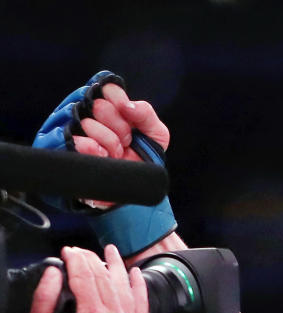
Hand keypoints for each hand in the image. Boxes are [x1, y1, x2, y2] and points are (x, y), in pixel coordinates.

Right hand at [27, 245, 152, 312]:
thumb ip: (44, 301)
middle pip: (105, 279)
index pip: (86, 277)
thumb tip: (54, 273)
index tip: (67, 251)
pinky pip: (142, 303)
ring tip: (110, 250)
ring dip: (117, 266)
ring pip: (125, 286)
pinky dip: (139, 286)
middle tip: (81, 251)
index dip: (75, 261)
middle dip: (92, 261)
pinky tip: (135, 273)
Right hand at [67, 80, 170, 207]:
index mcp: (106, 104)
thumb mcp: (155, 135)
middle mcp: (85, 112)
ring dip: (109, 142)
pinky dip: (93, 149)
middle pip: (100, 106)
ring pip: (88, 123)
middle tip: (124, 143)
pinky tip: (103, 156)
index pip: (108, 88)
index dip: (121, 104)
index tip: (131, 124)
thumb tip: (127, 105)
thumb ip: (146, 114)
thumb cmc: (140, 157)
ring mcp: (70, 129)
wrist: (130, 188)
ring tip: (113, 154)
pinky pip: (75, 141)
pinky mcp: (60, 147)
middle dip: (120, 128)